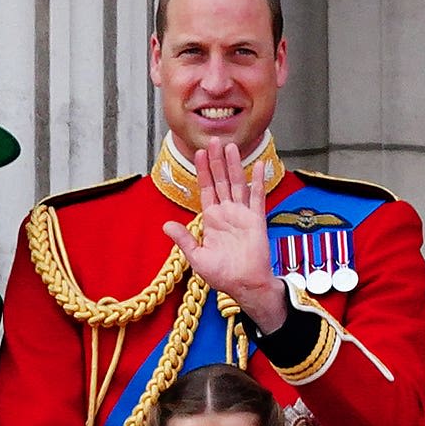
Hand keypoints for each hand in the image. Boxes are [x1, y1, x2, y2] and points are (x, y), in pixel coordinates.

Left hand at [161, 142, 286, 330]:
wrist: (245, 285)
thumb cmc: (222, 275)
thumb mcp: (197, 257)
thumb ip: (183, 239)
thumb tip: (166, 225)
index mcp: (212, 220)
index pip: (206, 189)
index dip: (203, 171)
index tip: (199, 153)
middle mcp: (227, 213)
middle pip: (221, 181)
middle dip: (217, 161)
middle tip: (214, 140)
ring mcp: (242, 214)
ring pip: (237, 184)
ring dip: (234, 165)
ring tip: (230, 146)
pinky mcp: (256, 220)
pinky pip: (257, 197)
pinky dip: (257, 181)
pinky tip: (258, 165)